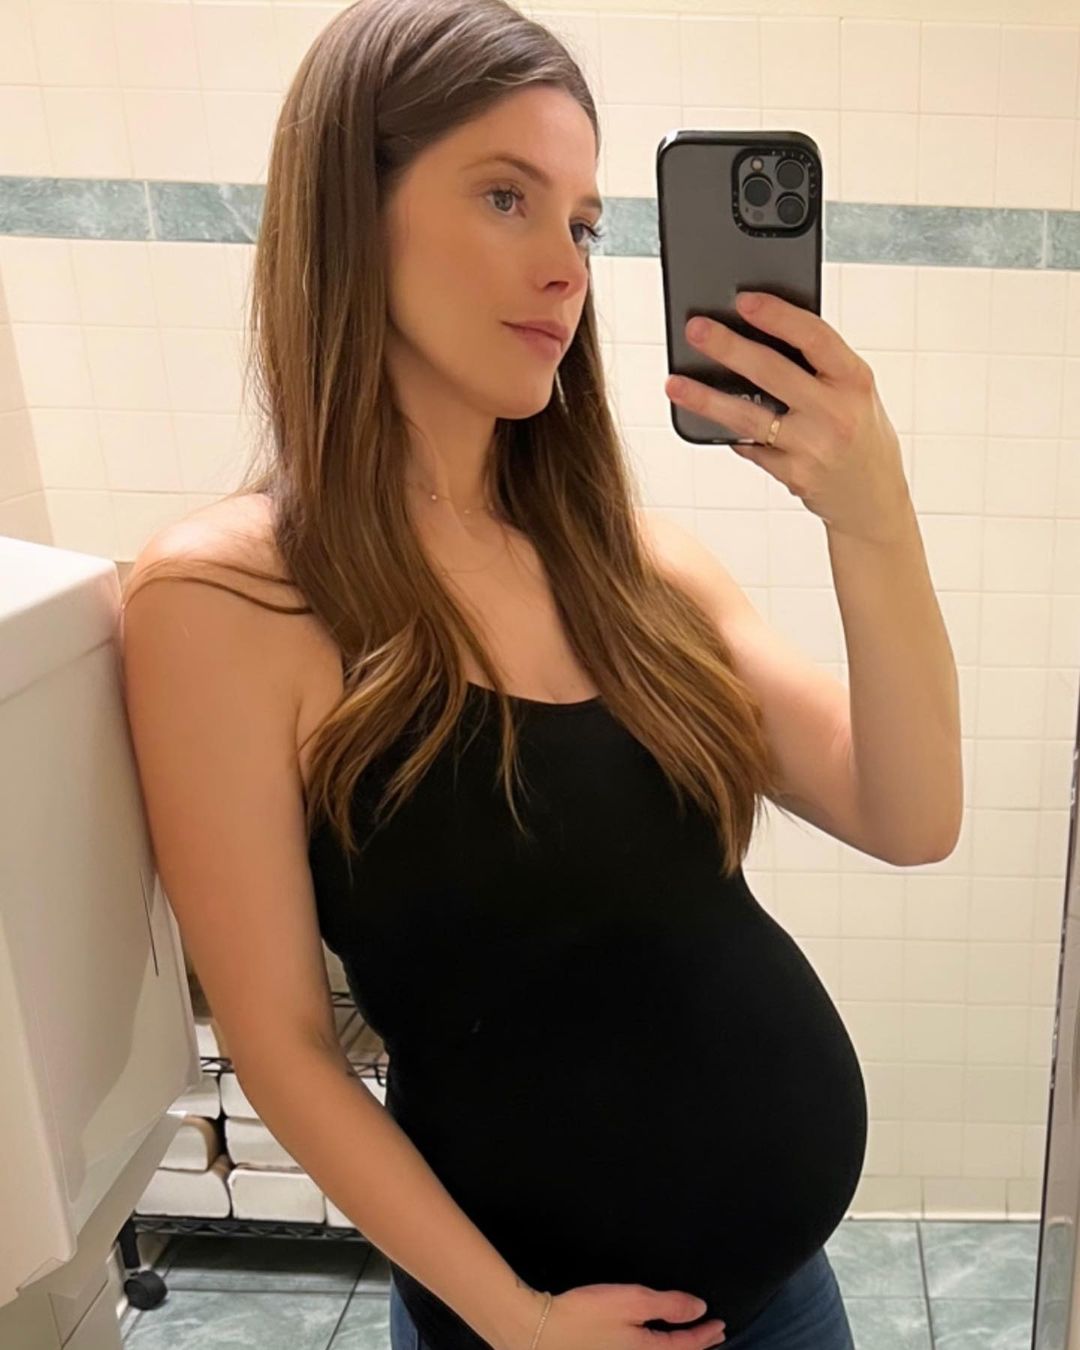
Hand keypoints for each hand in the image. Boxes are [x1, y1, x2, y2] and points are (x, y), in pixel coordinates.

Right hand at [525, 1282, 725, 1349]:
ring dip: (677, 1349)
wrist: (541, 1330)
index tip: (720, 1323)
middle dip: (696, 1347)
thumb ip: (668, 1305)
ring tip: (689, 1341)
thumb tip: (699, 1309)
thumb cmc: (586, 1315)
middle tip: (713, 1335)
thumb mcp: (632, 1301)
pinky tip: (652, 1340)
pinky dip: (657, 1348)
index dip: (704, 1334)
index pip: (685, 1346)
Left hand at [665, 291, 912, 545]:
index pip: (814, 337)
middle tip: (695, 329)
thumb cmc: (859, 432)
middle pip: (772, 372)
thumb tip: (757, 332)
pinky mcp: (792, 476)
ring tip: (675, 383)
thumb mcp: (855, 392)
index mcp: (855, 380)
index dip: (777, 316)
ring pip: (748, 417)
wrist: (873, 498)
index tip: (743, 300)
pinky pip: (750, 447)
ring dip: (706, 399)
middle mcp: (836, 413)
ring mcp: (813, 448)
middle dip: (728, 347)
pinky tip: (709, 420)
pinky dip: (729, 432)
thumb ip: (819, 366)